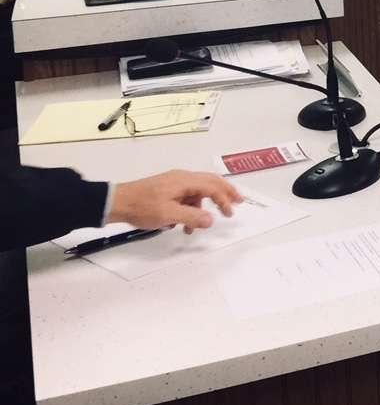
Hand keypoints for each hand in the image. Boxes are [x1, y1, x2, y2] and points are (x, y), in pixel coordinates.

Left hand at [109, 170, 242, 233]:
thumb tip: (210, 220)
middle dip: (224, 193)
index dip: (225, 199)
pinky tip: (180, 223)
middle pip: (210, 182)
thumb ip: (192, 217)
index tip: (231, 213)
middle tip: (238, 201)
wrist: (116, 203)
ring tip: (195, 227)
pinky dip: (188, 209)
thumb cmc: (142, 207)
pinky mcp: (166, 189)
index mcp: (185, 181)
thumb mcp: (168, 215)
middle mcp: (182, 178)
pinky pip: (185, 197)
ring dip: (200, 209)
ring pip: (196, 192)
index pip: (212, 187)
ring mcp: (173, 183)